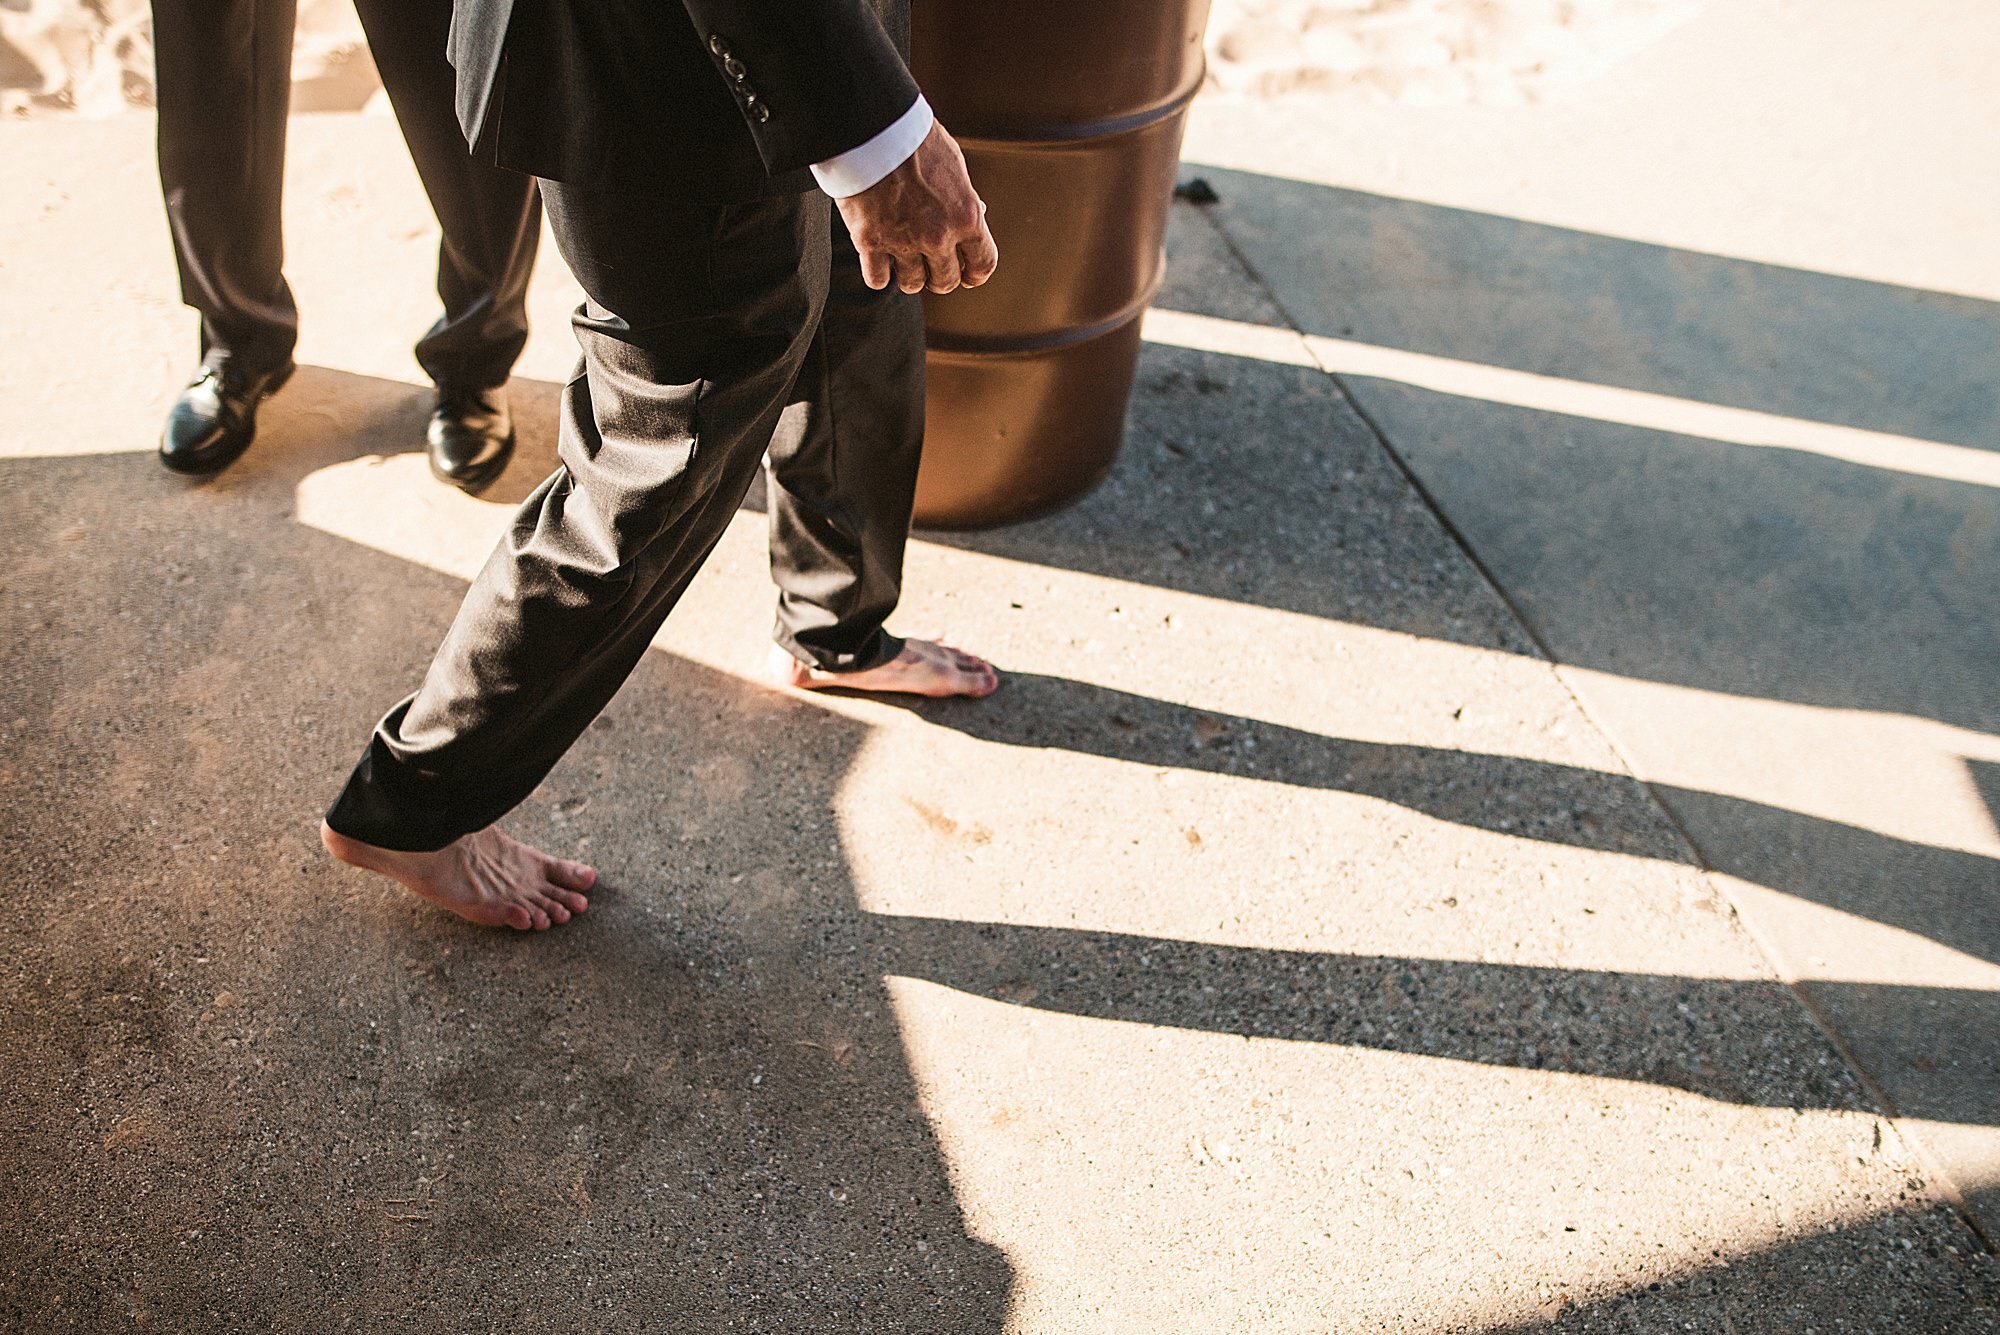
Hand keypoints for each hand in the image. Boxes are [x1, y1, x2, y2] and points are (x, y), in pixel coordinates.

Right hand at [835, 119, 997, 294]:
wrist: (873, 125)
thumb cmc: (915, 139)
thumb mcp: (954, 164)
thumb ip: (965, 197)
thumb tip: (977, 215)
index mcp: (966, 216)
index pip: (983, 264)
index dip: (976, 274)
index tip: (968, 276)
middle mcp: (938, 236)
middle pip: (945, 281)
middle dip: (940, 278)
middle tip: (932, 269)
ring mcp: (902, 242)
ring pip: (912, 284)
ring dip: (910, 276)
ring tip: (904, 261)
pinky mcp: (869, 242)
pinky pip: (877, 279)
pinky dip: (878, 274)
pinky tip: (878, 262)